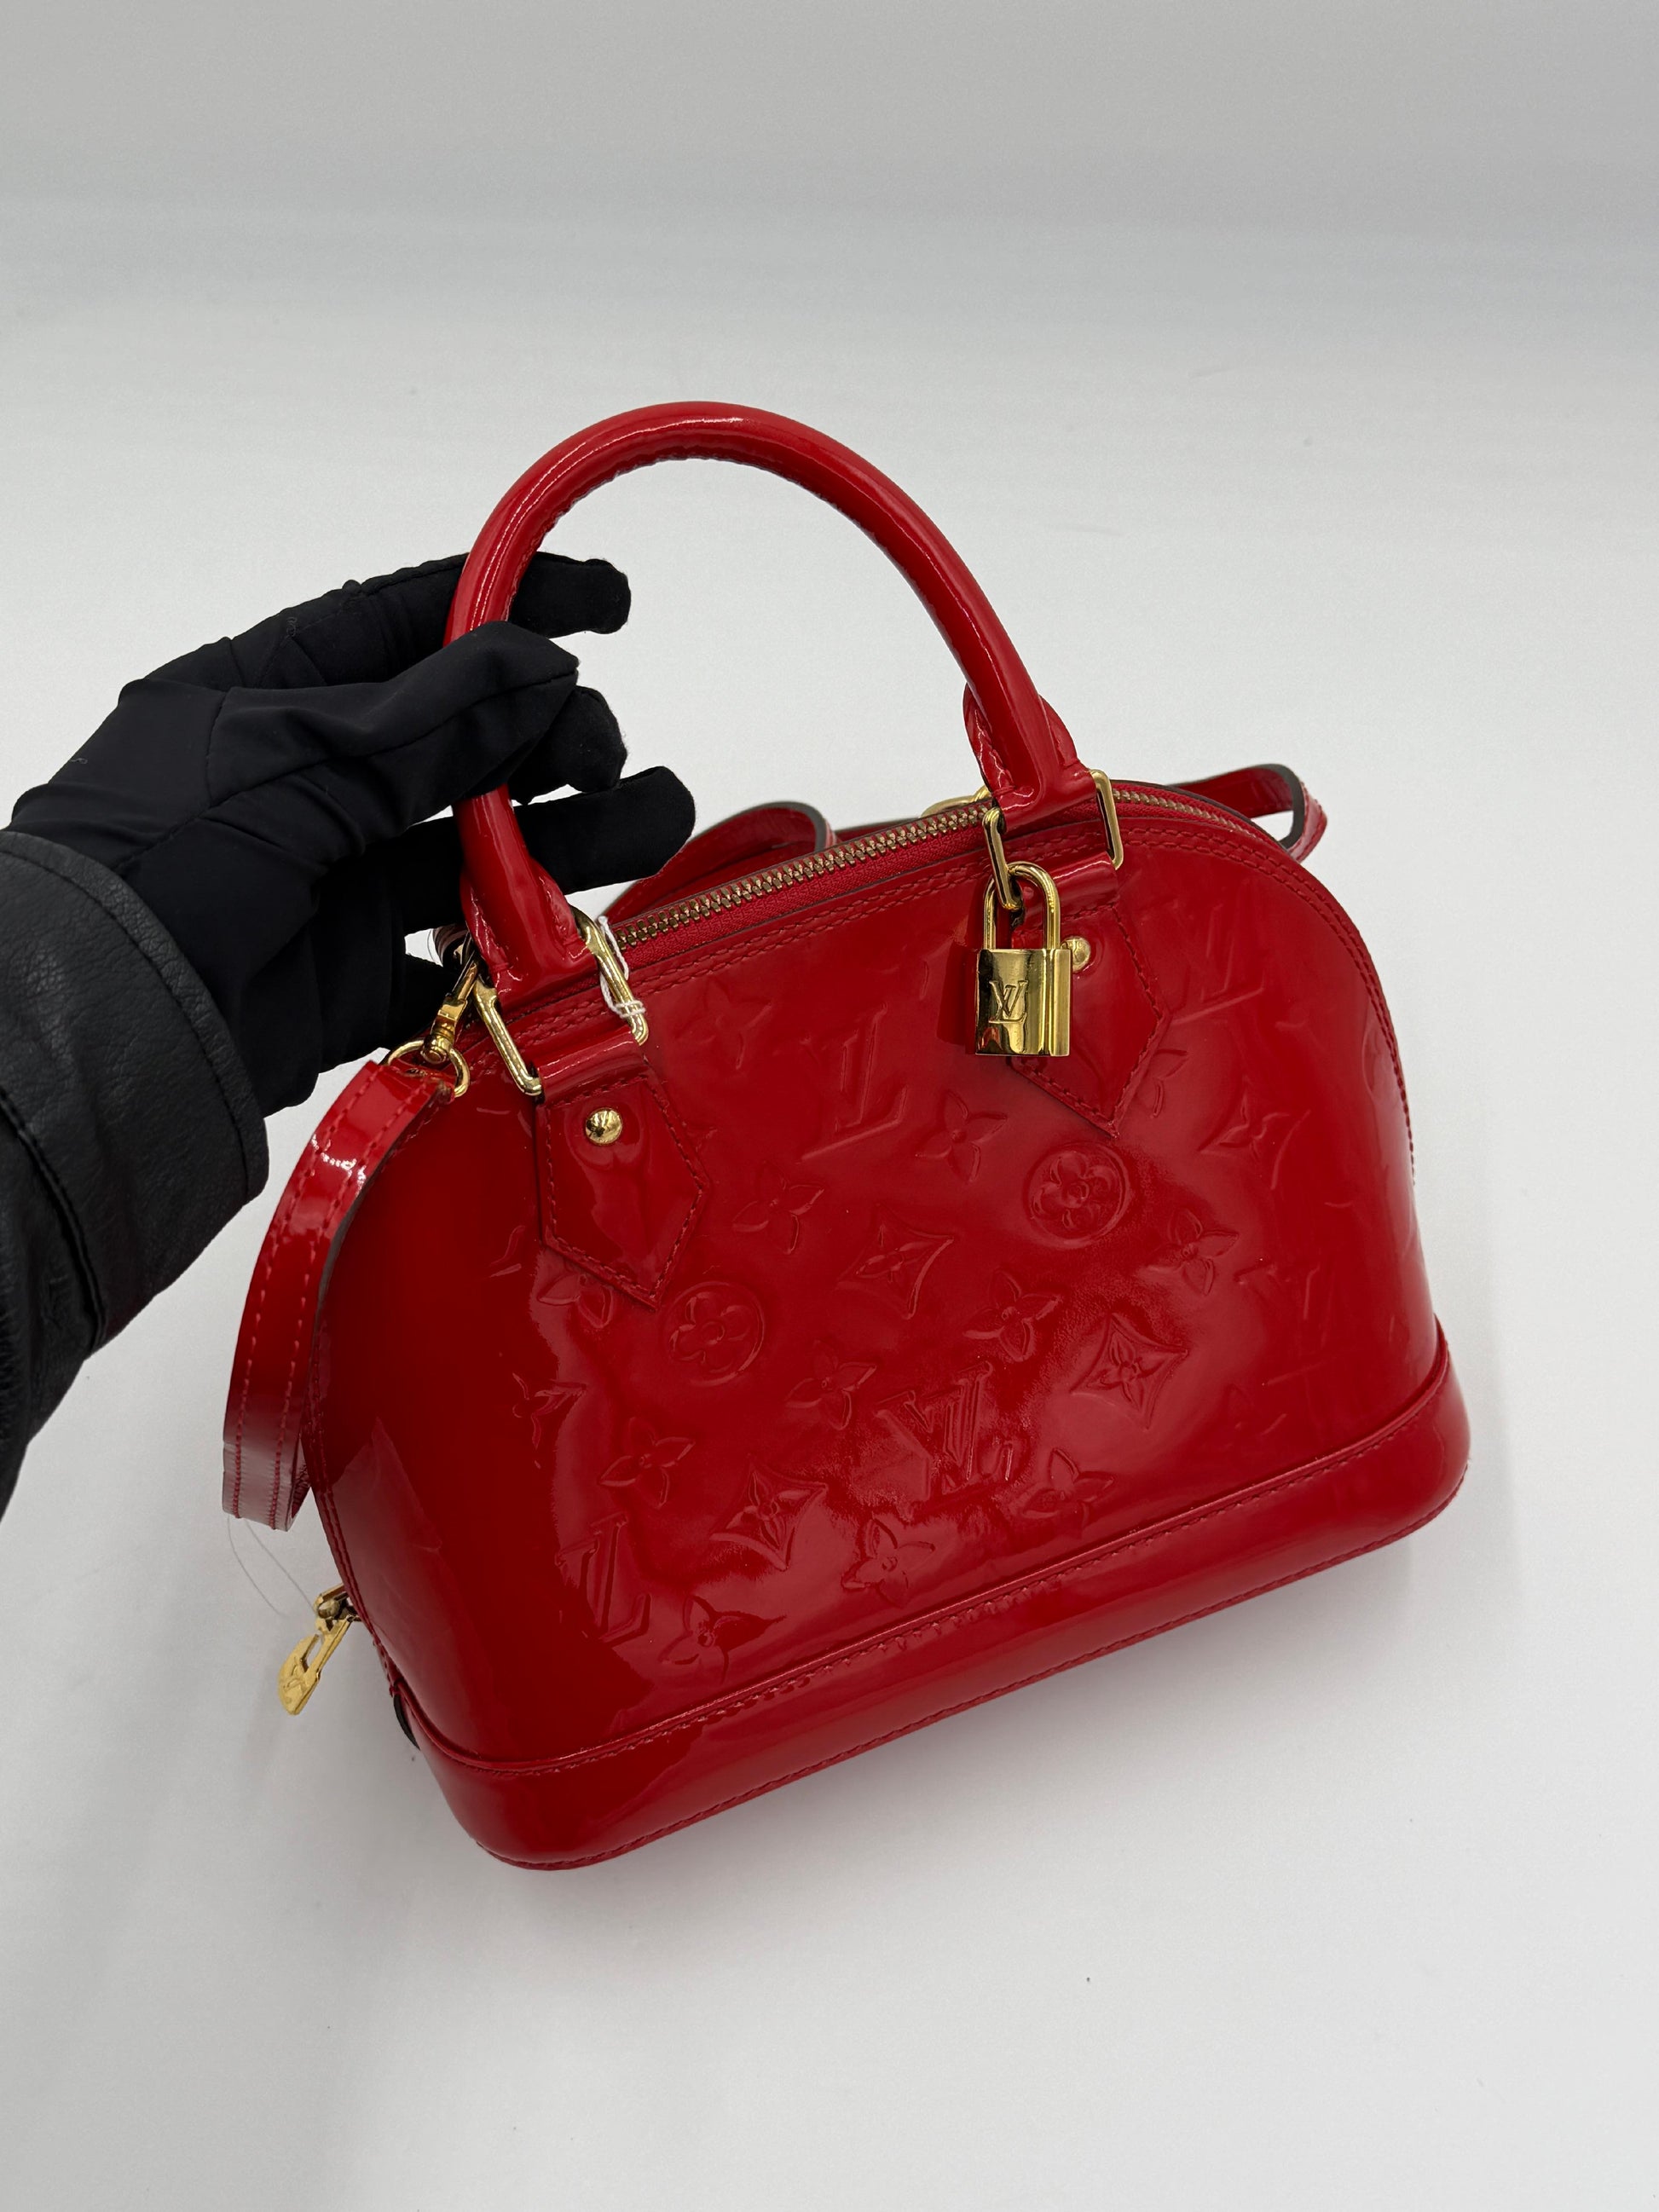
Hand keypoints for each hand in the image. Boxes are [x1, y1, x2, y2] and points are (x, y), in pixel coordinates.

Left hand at [10, 554, 691, 1112]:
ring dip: (572, 834)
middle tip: (599, 757)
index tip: (606, 603)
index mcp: (271, 697)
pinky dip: (518, 949)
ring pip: (480, 848)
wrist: (91, 1032)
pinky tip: (565, 933)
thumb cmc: (153, 864)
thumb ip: (427, 722)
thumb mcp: (292, 763)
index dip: (510, 602)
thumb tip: (541, 665)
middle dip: (551, 737)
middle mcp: (310, 784)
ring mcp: (335, 883)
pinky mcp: (353, 980)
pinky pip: (459, 959)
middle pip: (465, 742)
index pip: (407, 624)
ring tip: (653, 821)